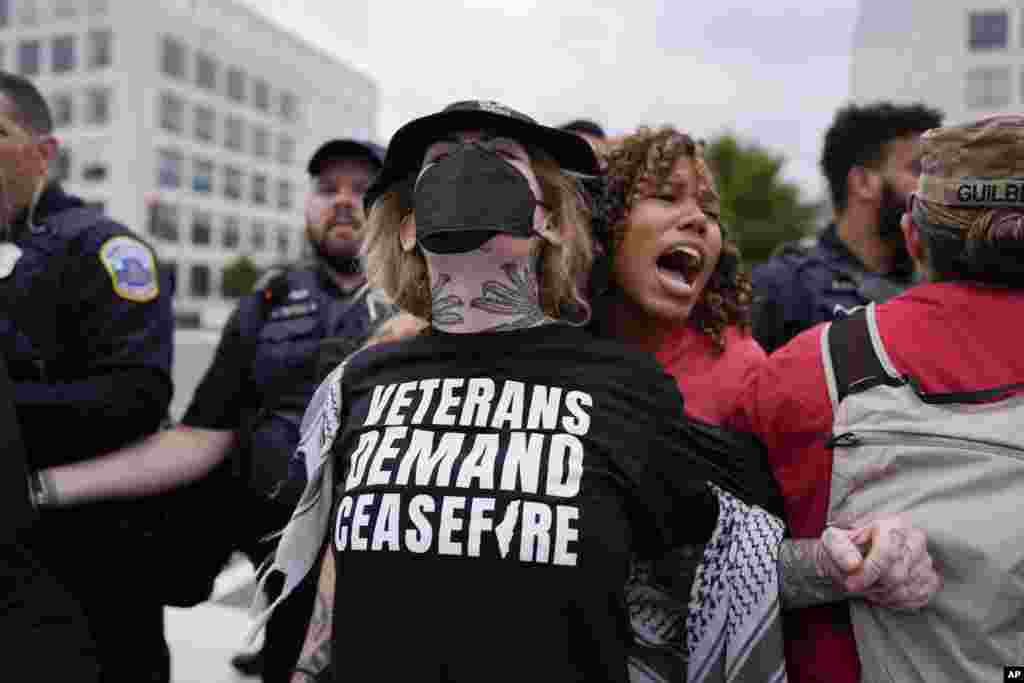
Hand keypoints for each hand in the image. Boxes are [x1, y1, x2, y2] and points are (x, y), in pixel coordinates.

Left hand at [816, 516, 940, 610]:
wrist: (853, 554)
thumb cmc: (843, 545)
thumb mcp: (832, 541)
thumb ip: (839, 549)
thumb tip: (853, 564)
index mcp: (892, 523)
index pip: (887, 552)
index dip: (868, 572)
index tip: (851, 584)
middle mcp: (914, 538)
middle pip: (898, 574)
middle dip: (873, 586)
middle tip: (857, 586)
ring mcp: (925, 558)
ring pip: (908, 588)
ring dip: (883, 595)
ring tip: (868, 588)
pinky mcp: (930, 577)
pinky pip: (918, 596)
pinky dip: (898, 601)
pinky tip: (882, 595)